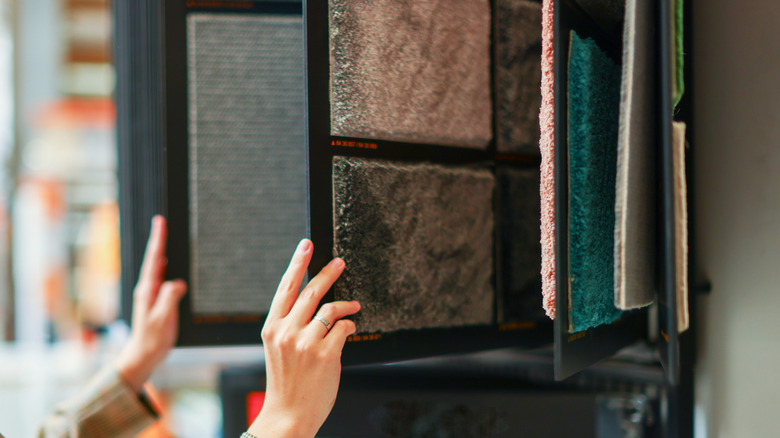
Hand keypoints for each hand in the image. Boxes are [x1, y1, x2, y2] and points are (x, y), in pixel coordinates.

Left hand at [115, 216, 186, 392]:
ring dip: (162, 251)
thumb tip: (177, 282)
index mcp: (147, 290)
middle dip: (159, 240)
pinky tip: (169, 264)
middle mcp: (147, 288)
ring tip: (165, 236)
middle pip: (154, 259)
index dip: (158, 240)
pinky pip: (161, 278)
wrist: (143, 356)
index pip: (154, 259)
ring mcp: (150, 294)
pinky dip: (165, 266)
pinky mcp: (155, 300)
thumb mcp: (163, 319)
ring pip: (157, 267)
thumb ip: (169, 299)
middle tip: (162, 222)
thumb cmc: (152, 340)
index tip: (160, 222)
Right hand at [247, 239, 359, 437]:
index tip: (306, 246)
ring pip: (331, 308)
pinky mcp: (326, 354)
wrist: (287, 415)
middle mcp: (287, 332)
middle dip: (328, 273)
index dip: (297, 263)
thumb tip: (314, 303)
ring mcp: (306, 343)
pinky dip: (350, 325)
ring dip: (346, 304)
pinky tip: (350, 328)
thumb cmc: (285, 384)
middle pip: (311, 291)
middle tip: (340, 262)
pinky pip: (344, 328)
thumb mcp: (278, 349)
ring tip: (354, 304)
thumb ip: (290, 325)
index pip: (285, 288)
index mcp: (272, 328)